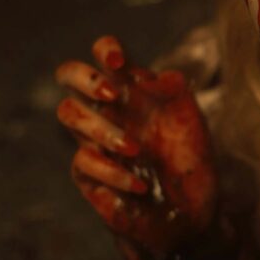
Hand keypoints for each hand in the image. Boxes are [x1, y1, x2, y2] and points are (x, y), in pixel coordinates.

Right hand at [55, 36, 216, 259]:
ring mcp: (93, 139)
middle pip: (69, 75)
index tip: (118, 61)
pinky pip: (84, 161)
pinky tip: (140, 184)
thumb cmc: (189, 159)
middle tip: (112, 95)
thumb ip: (175, 91)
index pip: (105, 55)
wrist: (190, 210)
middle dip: (86, 79)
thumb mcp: (190, 121)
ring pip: (69, 113)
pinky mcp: (88, 173)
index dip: (105, 49)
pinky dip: (115, 173)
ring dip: (103, 130)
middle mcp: (107, 109)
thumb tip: (153, 76)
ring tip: (136, 150)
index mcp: (132, 90)